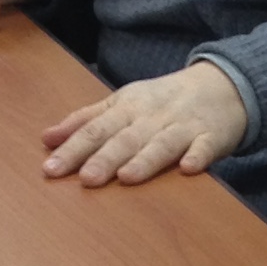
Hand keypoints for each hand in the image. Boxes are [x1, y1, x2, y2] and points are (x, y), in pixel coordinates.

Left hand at [43, 60, 249, 185]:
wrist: (219, 86)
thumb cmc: (162, 101)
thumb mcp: (121, 104)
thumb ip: (85, 120)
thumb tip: (46, 139)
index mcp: (127, 108)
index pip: (95, 129)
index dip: (73, 149)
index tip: (51, 170)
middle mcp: (152, 116)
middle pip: (125, 138)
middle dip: (105, 158)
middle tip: (86, 179)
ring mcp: (183, 126)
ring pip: (161, 144)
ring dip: (146, 160)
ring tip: (127, 177)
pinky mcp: (211, 136)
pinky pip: (205, 147)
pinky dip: (198, 156)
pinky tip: (189, 168)